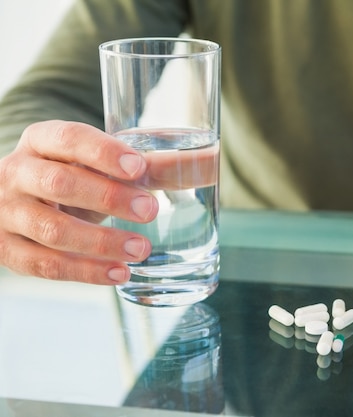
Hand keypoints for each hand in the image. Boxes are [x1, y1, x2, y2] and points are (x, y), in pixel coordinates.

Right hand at [0, 120, 157, 283]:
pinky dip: (85, 272)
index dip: (102, 152)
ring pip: (51, 229)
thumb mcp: (103, 167)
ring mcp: (8, 213)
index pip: (67, 138)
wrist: (17, 203)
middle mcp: (18, 173)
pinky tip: (120, 274)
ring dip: (100, 242)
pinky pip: (45, 264)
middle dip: (108, 198)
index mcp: (42, 141)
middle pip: (60, 184)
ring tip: (142, 249)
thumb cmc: (73, 179)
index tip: (138, 167)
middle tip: (150, 209)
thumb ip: (156, 166)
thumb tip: (213, 162)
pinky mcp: (8, 250)